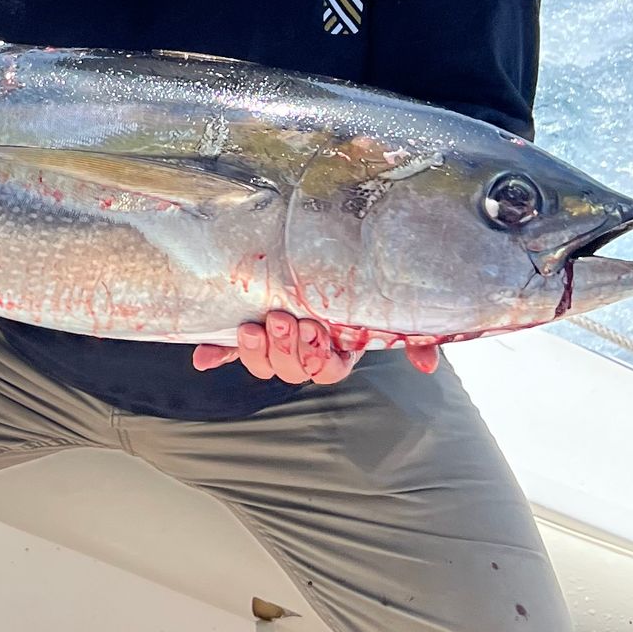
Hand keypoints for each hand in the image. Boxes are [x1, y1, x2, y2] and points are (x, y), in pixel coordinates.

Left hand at [191, 313, 440, 385]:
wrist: (330, 261)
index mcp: (337, 350)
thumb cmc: (359, 291)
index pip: (327, 370)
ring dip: (254, 351)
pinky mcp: (251, 331)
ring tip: (251, 327)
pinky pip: (229, 350)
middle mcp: (304, 352)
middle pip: (291, 370)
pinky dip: (216, 354)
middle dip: (284, 350)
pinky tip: (203, 358)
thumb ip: (409, 336)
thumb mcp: (386, 310)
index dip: (318, 357)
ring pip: (263, 364)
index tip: (315, 330)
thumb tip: (428, 365)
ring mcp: (275, 343)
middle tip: (281, 320)